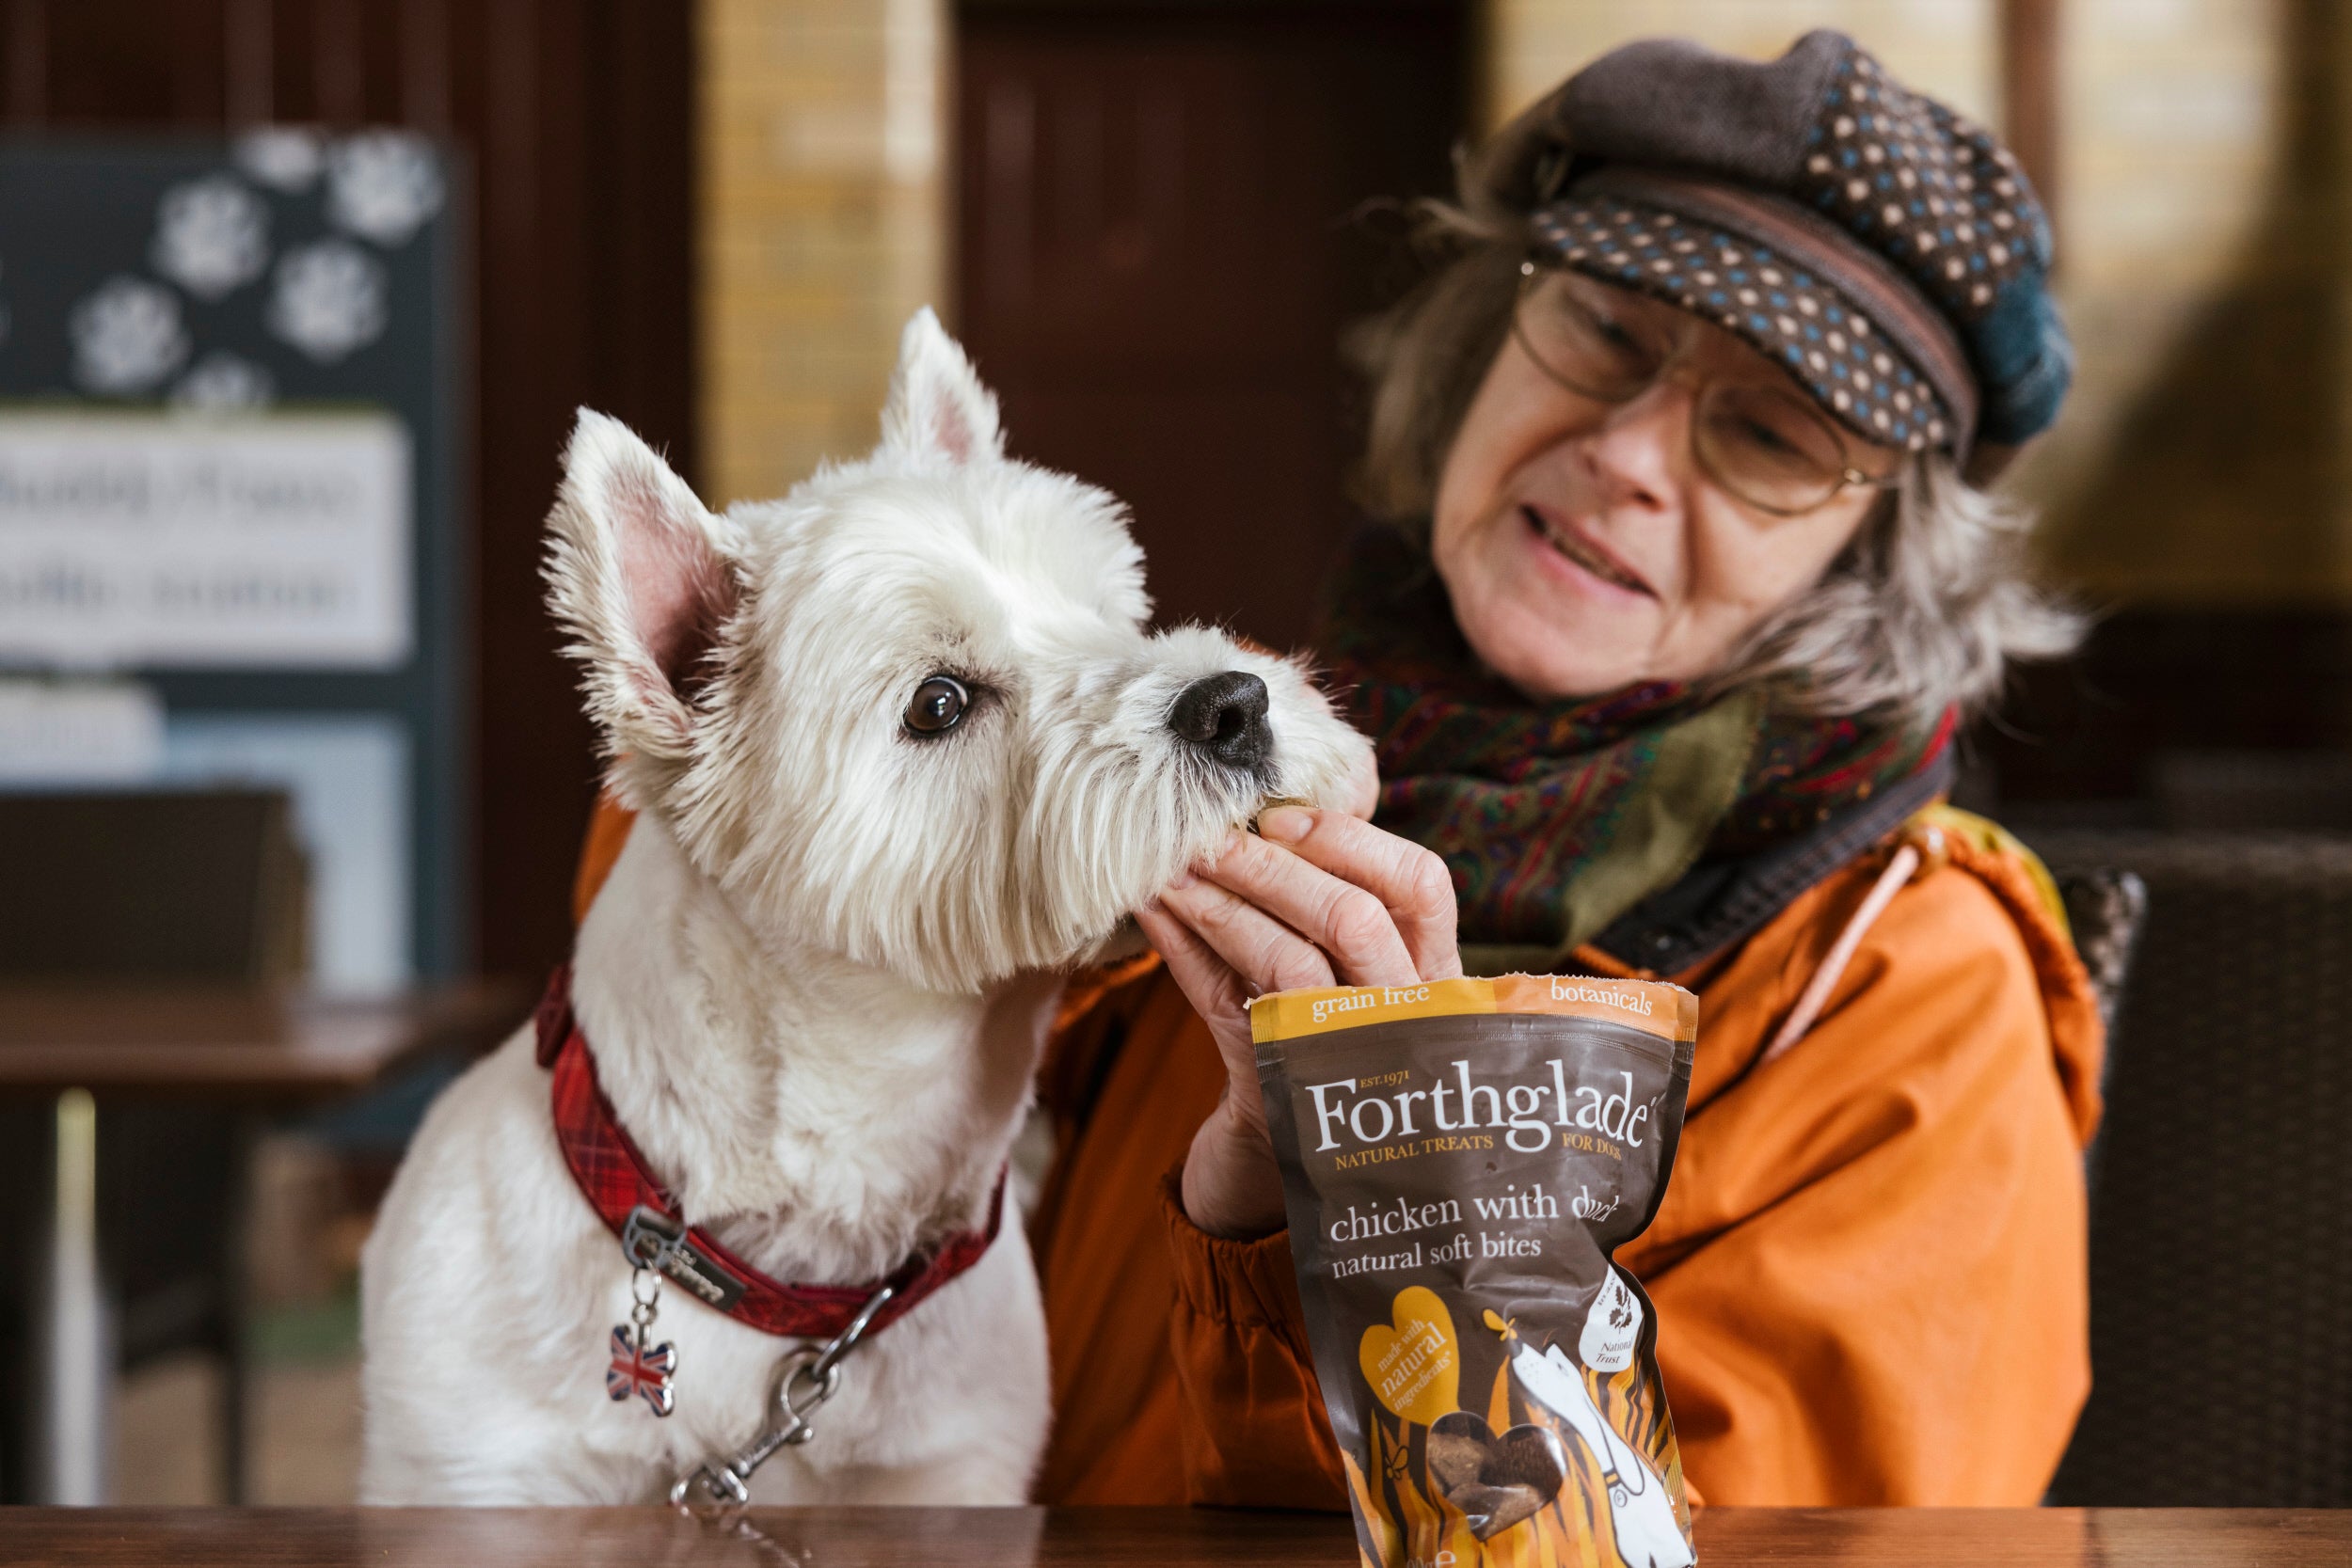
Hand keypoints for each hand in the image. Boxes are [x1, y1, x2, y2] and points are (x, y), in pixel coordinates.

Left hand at [1134, 805, 1459, 1238]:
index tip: (1280, 816)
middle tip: (1209, 835)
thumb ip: (1324, 898)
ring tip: (1172, 867)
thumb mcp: (1346, 970)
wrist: (1292, 1151)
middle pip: (1354, 917)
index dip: (1351, 839)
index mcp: (1431, 972)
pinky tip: (1153, 911)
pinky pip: (1227, 1003)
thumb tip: (1253, 807)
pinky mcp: (1282, 1086)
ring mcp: (1346, 1056)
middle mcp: (1403, 1015)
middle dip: (1271, 865)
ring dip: (1220, 902)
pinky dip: (1183, 948)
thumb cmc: (1320, 1032)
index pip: (1421, 885)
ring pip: (1290, 962)